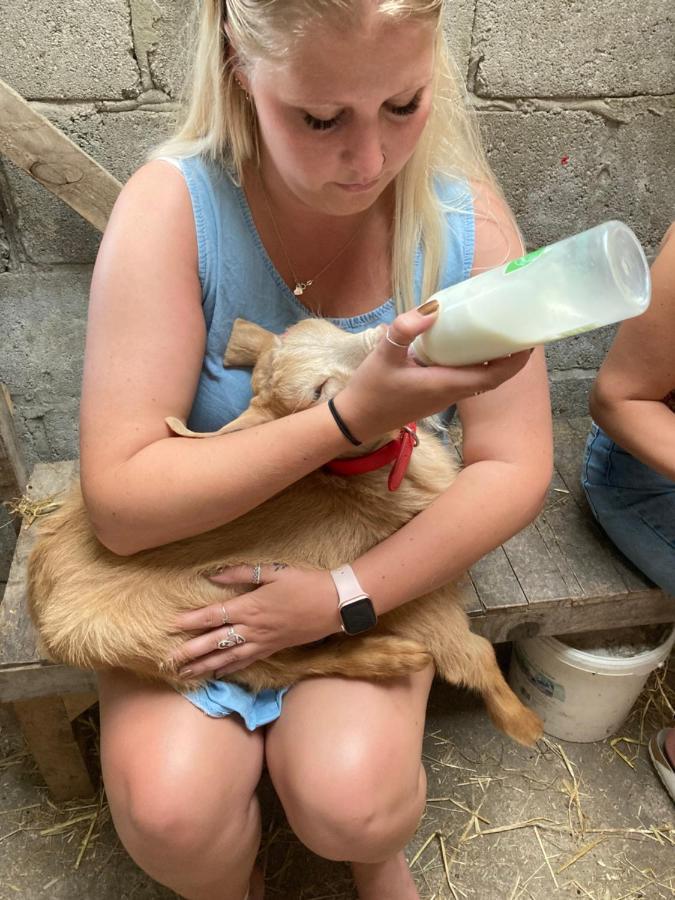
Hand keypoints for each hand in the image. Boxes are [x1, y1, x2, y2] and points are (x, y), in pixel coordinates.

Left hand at [170, 564, 339, 679]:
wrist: (334, 604)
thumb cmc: (305, 583)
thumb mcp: (275, 571)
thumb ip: (242, 573)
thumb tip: (213, 576)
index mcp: (251, 606)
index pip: (214, 615)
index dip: (192, 620)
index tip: (172, 624)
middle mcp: (252, 628)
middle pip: (215, 641)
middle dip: (190, 651)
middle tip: (168, 660)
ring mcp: (262, 642)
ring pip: (227, 657)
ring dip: (204, 666)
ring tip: (184, 674)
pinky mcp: (272, 649)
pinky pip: (246, 662)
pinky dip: (229, 670)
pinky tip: (216, 675)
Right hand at [336, 304, 532, 441]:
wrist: (356, 421)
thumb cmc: (370, 391)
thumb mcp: (384, 355)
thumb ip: (405, 329)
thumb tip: (433, 307)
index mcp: (447, 384)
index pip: (494, 375)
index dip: (516, 359)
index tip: (529, 338)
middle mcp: (451, 392)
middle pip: (494, 376)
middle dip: (511, 355)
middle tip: (518, 326)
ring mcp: (444, 396)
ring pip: (481, 378)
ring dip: (495, 359)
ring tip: (499, 330)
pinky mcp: (435, 394)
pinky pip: (466, 378)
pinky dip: (475, 361)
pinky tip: (467, 343)